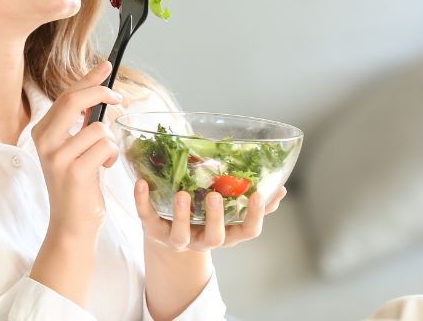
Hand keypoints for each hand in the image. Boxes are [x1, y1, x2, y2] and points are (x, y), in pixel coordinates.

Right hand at [31, 60, 123, 240]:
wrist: (71, 224)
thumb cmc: (78, 185)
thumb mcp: (74, 149)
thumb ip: (82, 123)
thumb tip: (100, 93)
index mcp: (41, 132)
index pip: (66, 96)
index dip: (88, 79)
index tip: (106, 65)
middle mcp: (44, 142)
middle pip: (74, 100)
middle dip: (101, 93)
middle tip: (119, 98)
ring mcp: (57, 157)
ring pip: (98, 128)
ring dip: (109, 142)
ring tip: (102, 159)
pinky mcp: (74, 171)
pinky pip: (105, 147)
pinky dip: (111, 156)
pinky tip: (103, 170)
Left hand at [134, 181, 286, 251]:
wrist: (167, 235)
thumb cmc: (204, 218)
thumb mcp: (228, 214)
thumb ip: (253, 204)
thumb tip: (281, 189)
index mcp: (226, 234)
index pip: (248, 232)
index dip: (255, 217)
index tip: (259, 195)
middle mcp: (204, 240)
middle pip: (215, 237)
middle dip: (215, 217)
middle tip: (215, 195)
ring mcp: (177, 239)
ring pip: (180, 235)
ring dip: (181, 215)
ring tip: (183, 194)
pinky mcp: (153, 231)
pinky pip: (147, 217)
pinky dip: (142, 200)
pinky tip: (141, 183)